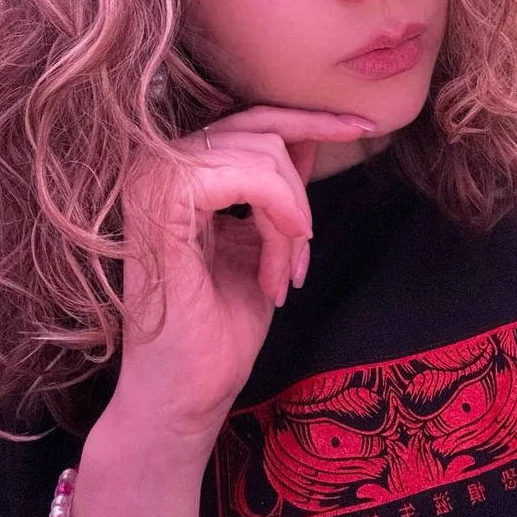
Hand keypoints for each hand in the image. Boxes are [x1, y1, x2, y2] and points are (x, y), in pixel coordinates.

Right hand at [101, 106, 375, 451]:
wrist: (185, 397)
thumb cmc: (218, 330)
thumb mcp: (262, 241)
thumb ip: (274, 187)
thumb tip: (306, 136)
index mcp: (174, 172)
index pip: (249, 118)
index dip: (309, 119)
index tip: (363, 126)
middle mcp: (154, 165)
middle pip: (260, 125)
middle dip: (304, 185)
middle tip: (307, 249)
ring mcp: (153, 179)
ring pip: (263, 153)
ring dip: (293, 219)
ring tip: (284, 275)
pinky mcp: (163, 204)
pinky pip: (252, 177)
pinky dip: (281, 218)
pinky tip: (278, 266)